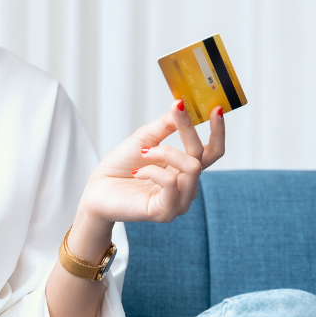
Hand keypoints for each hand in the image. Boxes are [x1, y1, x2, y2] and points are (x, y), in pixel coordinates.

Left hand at [72, 100, 226, 251]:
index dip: (218, 131)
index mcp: (183, 169)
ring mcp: (179, 201)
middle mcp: (186, 186)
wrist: (97, 190)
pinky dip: (152, 171)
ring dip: (164, 152)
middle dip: (189, 130)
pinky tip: (138, 172)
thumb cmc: (120, 167)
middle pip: (201, 156)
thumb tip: (182, 105)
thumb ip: (166, 125)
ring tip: (143, 153)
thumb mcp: (144, 139)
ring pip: (191, 168)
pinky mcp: (166, 211)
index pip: (212, 152)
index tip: (217, 108)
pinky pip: (170, 183)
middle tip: (177, 110)